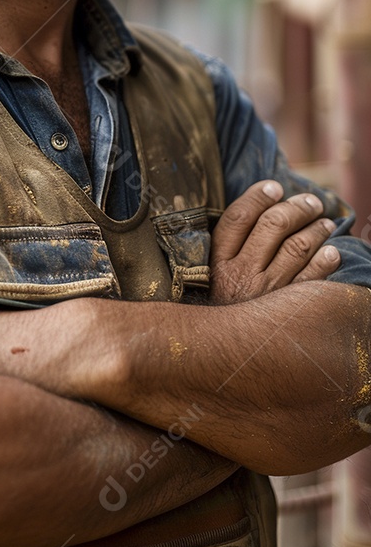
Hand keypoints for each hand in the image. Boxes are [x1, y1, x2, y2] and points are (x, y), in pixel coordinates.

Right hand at [210, 180, 338, 304]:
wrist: (224, 359)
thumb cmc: (222, 312)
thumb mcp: (213, 281)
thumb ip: (229, 250)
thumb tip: (260, 211)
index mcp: (218, 264)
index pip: (238, 218)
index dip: (257, 196)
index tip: (274, 186)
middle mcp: (241, 275)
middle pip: (273, 225)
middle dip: (296, 207)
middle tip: (310, 202)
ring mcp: (267, 294)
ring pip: (298, 246)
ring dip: (316, 229)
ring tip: (325, 222)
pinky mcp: (288, 312)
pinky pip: (314, 279)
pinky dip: (326, 260)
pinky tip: (332, 251)